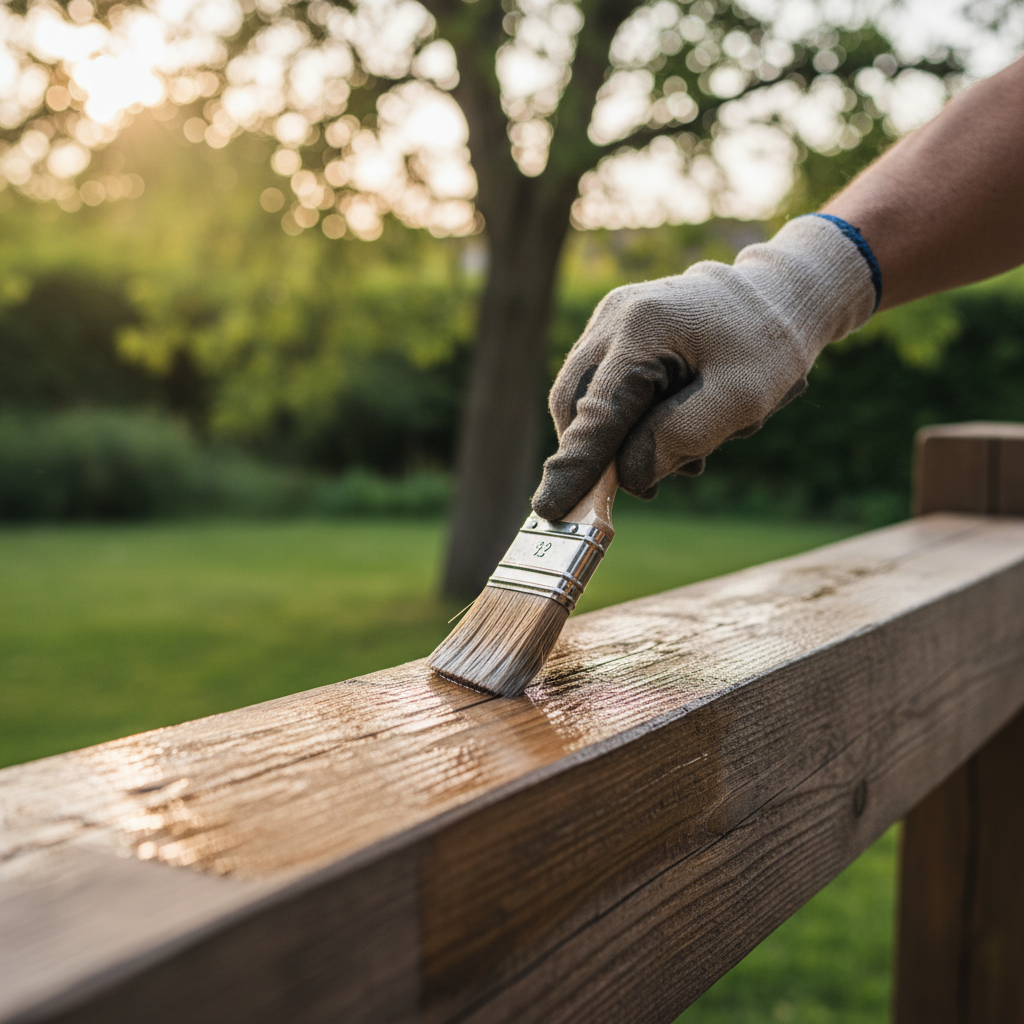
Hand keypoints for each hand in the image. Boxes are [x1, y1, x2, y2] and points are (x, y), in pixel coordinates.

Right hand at [531, 215, 878, 520]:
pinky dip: (628, 419)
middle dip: (603, 455)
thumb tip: (627, 475)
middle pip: (576, 406)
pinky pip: (603, 387)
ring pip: (586, 400)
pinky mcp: (615, 330)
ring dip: (620, 439)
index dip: (574, 467)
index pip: (597, 412)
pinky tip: (674, 424)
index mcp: (642, 327)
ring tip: (686, 449)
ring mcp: (609, 319)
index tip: (548, 510)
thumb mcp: (741, 401)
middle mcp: (614, 317)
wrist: (781, 296)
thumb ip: (680, 438)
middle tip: (650, 486)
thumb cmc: (768, 347)